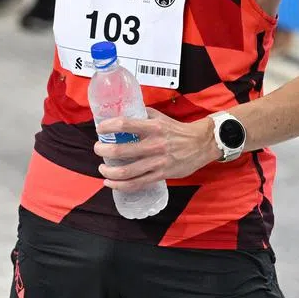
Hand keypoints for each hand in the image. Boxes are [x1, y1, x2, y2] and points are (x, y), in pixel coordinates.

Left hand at [93, 110, 217, 192]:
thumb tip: (121, 112)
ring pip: (127, 172)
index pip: (125, 124)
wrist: (201, 144)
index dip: (108, 127)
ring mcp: (157, 162)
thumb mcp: (160, 117)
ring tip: (102, 169)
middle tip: (98, 149)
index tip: (100, 129)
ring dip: (109, 171)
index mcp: (152, 127)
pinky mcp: (161, 175)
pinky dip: (120, 185)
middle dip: (103, 151)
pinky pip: (137, 183)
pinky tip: (110, 183)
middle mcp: (154, 145)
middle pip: (121, 151)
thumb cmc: (177, 130)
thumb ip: (141, 114)